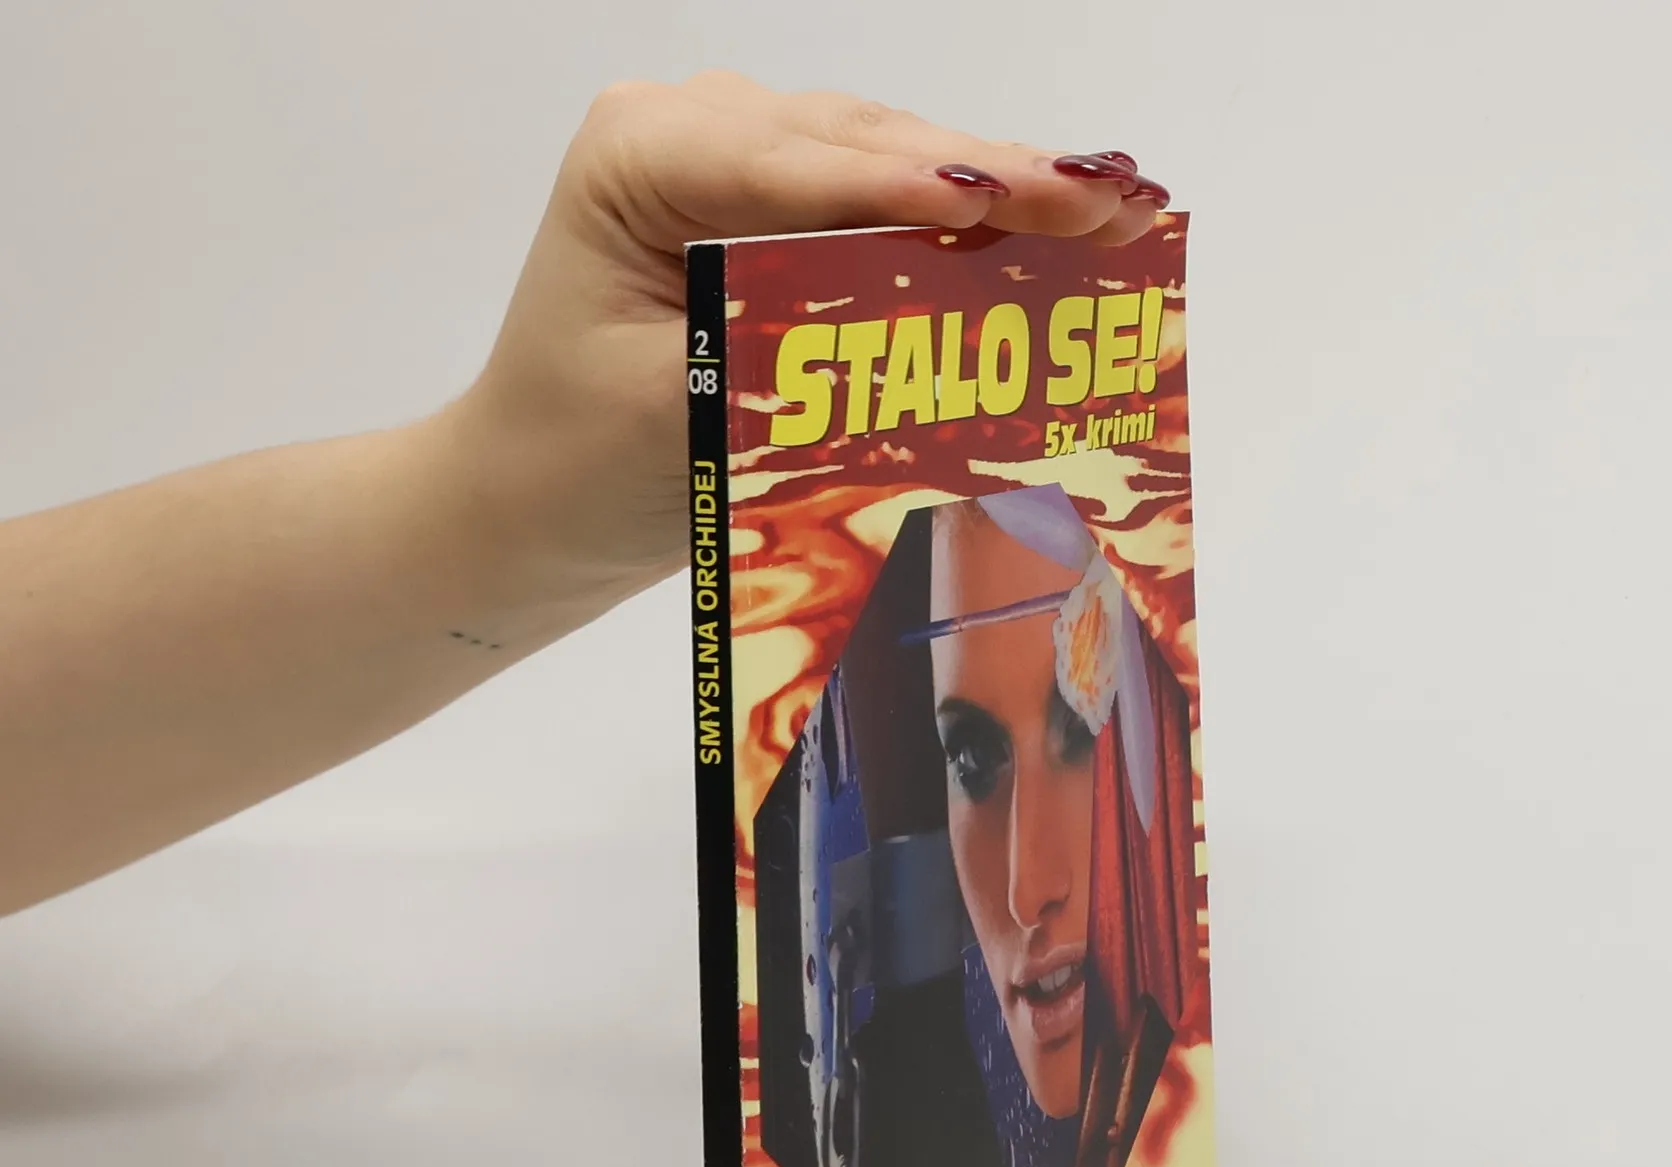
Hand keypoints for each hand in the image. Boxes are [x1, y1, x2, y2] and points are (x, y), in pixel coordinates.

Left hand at [446, 73, 1169, 630]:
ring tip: (1107, 210)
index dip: (924, 185)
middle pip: (861, 144)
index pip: (804, 167)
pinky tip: (1042, 223)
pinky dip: (957, 218)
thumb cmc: (583, 470)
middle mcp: (686, 128)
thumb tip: (936, 342)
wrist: (532, 504)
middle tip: (1111, 203)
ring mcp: (729, 156)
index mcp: (640, 156)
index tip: (1028, 199)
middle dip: (990, 177)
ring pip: (883, 157)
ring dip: (993, 189)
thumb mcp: (689, 418)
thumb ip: (804, 363)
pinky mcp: (766, 202)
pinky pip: (875, 196)